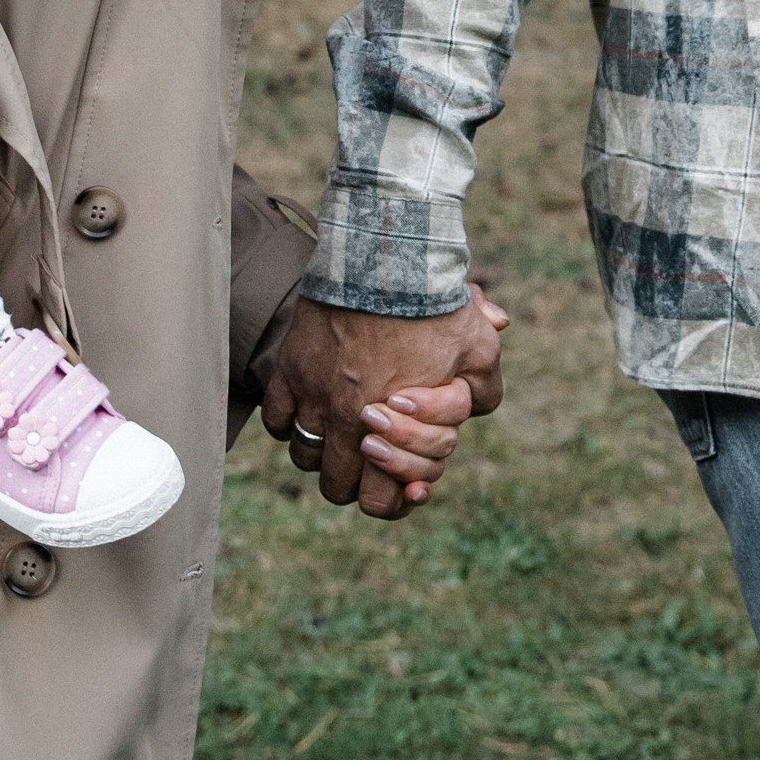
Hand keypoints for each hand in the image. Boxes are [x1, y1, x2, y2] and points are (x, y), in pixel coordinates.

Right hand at [263, 285, 507, 520]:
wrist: (387, 258)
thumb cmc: (437, 307)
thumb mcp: (480, 353)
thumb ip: (483, 392)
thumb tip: (472, 410)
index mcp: (392, 429)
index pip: (378, 502)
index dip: (391, 500)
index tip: (401, 481)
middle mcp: (346, 420)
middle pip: (335, 487)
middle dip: (355, 481)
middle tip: (370, 456)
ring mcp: (312, 394)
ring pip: (303, 456)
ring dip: (322, 452)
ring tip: (342, 431)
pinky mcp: (289, 367)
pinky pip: (276, 418)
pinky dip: (289, 421)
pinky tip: (311, 406)